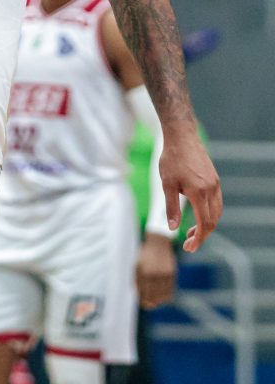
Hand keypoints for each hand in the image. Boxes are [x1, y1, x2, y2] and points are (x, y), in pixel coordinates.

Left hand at [136, 234, 176, 308]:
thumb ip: (137, 281)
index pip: (143, 291)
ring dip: (159, 300)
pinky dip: (167, 296)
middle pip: (153, 294)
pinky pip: (170, 290)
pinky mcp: (172, 273)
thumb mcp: (137, 267)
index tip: (143, 304)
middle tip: (149, 305)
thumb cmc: (145, 258)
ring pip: (162, 294)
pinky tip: (163, 297)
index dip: (143, 300)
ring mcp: (164, 273)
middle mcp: (154, 272)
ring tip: (155, 302)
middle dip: (150, 302)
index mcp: (143, 271)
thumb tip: (140, 297)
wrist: (158, 244)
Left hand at [159, 129, 220, 251]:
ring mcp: (215, 184)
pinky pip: (216, 202)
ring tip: (191, 231)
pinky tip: (198, 214)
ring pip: (216, 212)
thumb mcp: (167, 184)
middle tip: (189, 243)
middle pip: (213, 220)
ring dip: (206, 224)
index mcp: (199, 192)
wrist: (181, 136)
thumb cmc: (171, 159)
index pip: (205, 223)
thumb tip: (173, 229)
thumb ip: (171, 207)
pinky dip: (209, 213)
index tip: (190, 247)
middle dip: (202, 234)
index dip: (199, 238)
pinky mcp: (215, 180)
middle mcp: (211, 190)